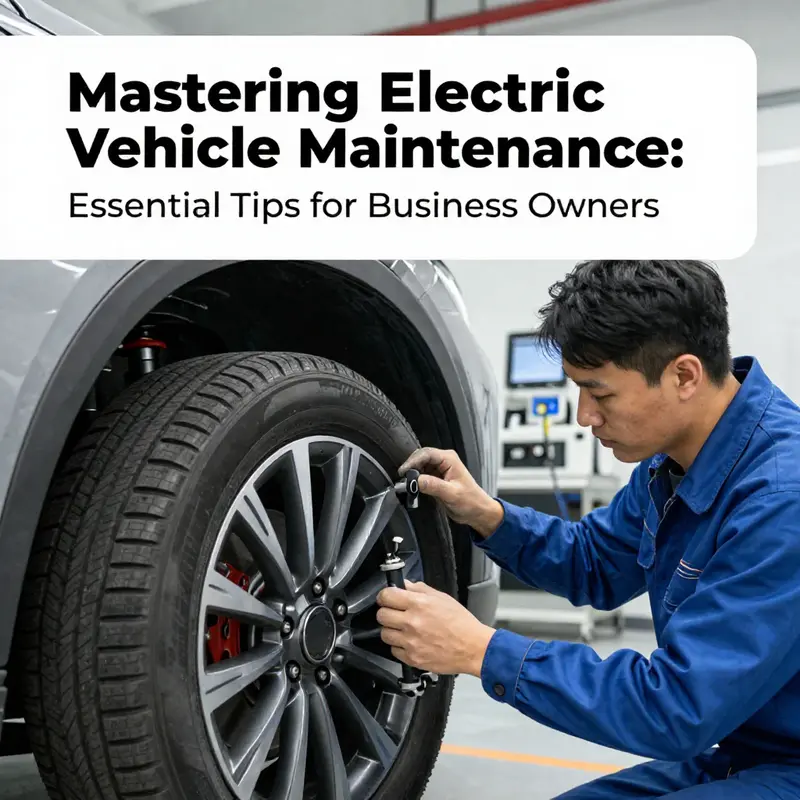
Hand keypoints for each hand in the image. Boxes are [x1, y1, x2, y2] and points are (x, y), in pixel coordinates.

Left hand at [376, 581, 495, 676]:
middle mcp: (412, 622)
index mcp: (419, 604)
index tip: (387, 598)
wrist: (473, 648)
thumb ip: (420, 589)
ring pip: (384, 634)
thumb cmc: (461, 623)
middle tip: (395, 613)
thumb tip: (404, 585)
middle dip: (386, 612)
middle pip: (381, 615)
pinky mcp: (412, 658)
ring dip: (391, 630)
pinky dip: (399, 647)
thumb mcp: (442, 598)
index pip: (386, 596)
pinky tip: (410, 642)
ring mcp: (411, 642)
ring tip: (403, 629)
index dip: (384, 595)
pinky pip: (394, 651)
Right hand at [399, 447, 503, 536]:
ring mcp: (439, 470)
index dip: (413, 461)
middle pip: (420, 458)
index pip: (426, 454)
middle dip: (411, 468)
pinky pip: (421, 476)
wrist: (477, 512)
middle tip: (403, 480)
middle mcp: (443, 461)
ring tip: (406, 485)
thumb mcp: (452, 494)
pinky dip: (415, 481)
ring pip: (419, 466)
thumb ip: (433, 486)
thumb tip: (416, 480)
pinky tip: (412, 488)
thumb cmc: (471, 501)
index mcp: (449, 459)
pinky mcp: (435, 479)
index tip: (404, 472)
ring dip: (412, 475)